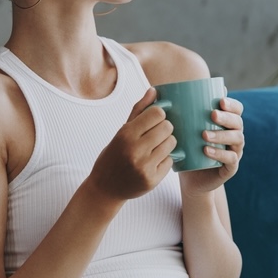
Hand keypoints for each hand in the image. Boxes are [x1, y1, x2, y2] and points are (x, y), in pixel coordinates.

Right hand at [87, 88, 176, 203]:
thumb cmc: (114, 155)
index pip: (157, 113)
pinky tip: (153, 162)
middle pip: (167, 127)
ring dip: (167, 143)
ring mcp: (144, 166)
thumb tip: (154, 90)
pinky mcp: (152, 180)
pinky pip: (170, 161)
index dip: (159, 114)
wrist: (105, 188)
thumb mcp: (121, 131)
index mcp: (126, 134)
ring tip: (155, 148)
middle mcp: (135, 150)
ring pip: (171, 143)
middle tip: (156, 135)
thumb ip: (139, 110)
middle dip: (165, 128)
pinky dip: (165, 159)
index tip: (154, 119)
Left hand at [179, 96, 244, 194]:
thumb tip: (157, 90)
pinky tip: (207, 151)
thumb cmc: (186, 149)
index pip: (237, 109)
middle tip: (212, 115)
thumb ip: (176, 112)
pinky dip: (220, 154)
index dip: (232, 104)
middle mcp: (234, 135)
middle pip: (238, 122)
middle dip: (227, 117)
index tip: (220, 101)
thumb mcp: (182, 130)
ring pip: (237, 139)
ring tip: (204, 135)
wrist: (190, 179)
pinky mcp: (231, 167)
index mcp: (226, 123)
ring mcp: (235, 152)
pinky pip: (231, 159)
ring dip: (221, 135)